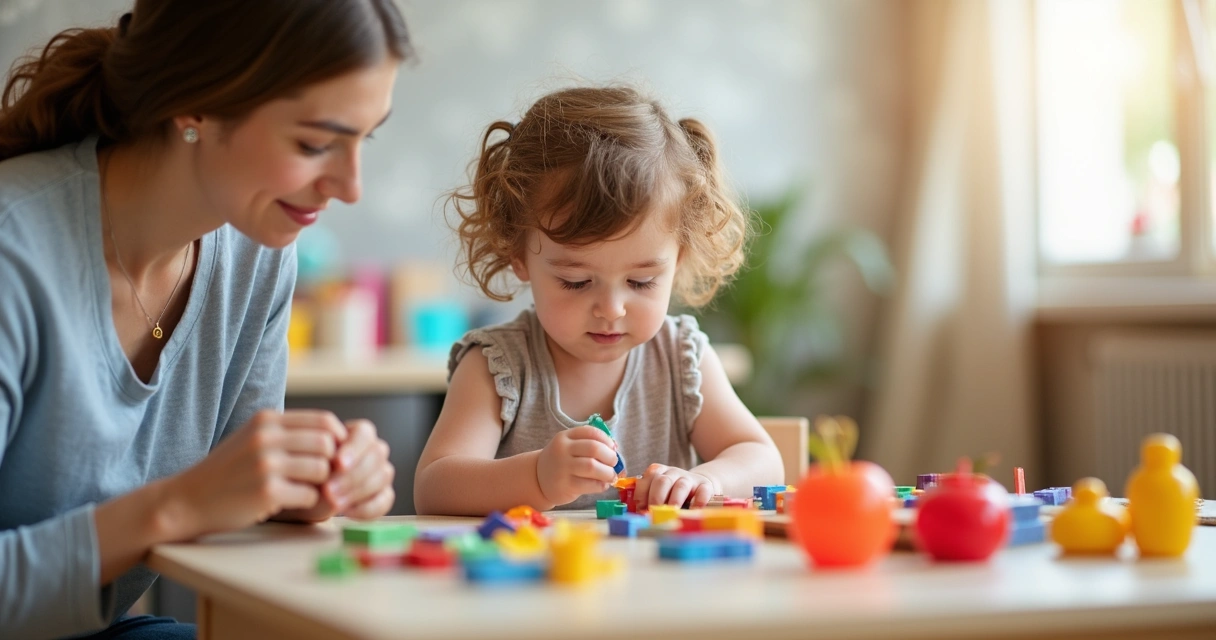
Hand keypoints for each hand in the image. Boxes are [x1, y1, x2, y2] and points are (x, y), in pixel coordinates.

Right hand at [167, 410, 346, 536]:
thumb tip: (335, 436)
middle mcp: (266, 437)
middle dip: (332, 463)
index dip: (338, 439)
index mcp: (266, 420)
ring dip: (320, 484)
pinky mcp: (267, 492)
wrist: (185, 500)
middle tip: (323, 478)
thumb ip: (286, 433)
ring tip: (304, 490)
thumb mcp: (252, 439)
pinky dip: (307, 503)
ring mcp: (266, 464)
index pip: (324, 421)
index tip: (335, 455)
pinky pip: (310, 495)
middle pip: (327, 444)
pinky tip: (289, 504)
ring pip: (323, 470)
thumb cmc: (226, 472)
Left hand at [286, 418, 395, 521]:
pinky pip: (385, 500)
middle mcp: (375, 450)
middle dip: (352, 475)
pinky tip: (348, 512)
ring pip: (382, 476)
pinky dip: (368, 507)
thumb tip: (333, 465)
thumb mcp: (310, 461)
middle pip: (376, 455)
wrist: (306, 493)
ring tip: (333, 502)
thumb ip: (322, 458)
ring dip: (358, 492)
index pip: (365, 433)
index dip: (354, 448)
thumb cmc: (309, 471)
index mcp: (358, 433)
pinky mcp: (384, 494)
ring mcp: (382, 472)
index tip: (337, 464)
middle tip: (329, 490)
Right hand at [535, 426, 618, 506]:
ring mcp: (562, 468)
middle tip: (614, 463)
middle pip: (593, 448)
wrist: (537, 479)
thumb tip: (616, 450)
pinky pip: (589, 484)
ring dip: (607, 472)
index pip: (591, 432)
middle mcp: (562, 449)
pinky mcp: (564, 486)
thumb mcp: (571, 448)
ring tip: (611, 476)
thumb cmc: (562, 462)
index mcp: (565, 436)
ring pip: (592, 467)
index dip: (607, 440)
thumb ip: (591, 445)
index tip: (613, 448)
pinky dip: (601, 485)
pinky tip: (602, 485)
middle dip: (610, 456)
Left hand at [635, 464, 717, 508]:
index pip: (648, 477)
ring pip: (681, 485)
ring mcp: (690, 479)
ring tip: (672, 513)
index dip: (642, 493)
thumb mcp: (661, 493)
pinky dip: (698, 502)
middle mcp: (673, 473)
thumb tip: (640, 515)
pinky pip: (702, 491)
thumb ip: (649, 500)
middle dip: (656, 498)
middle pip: (662, 481)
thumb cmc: (675, 494)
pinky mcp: (705, 486)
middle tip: (654, 512)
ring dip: (674, 500)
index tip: (641, 509)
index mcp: (660, 473)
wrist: (700, 486)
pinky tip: (693, 512)